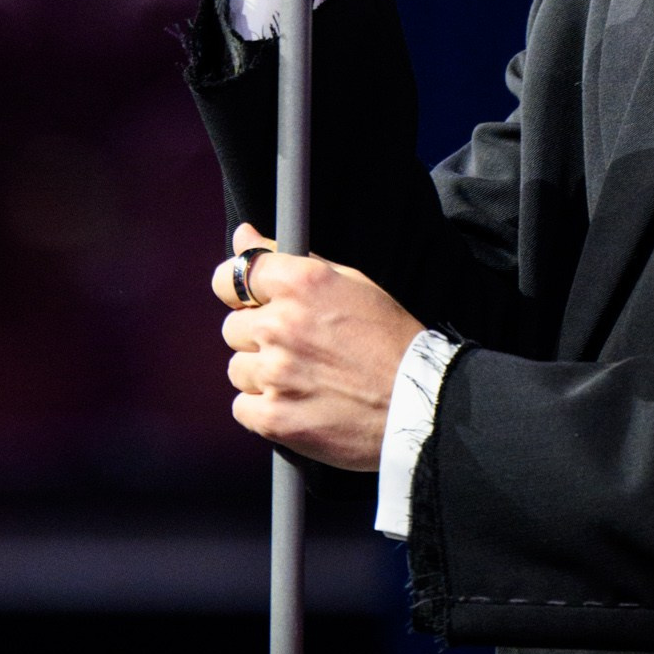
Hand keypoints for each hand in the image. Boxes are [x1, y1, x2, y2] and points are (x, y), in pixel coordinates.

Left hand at [213, 222, 421, 471]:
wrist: (420, 405)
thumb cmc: (390, 341)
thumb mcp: (350, 283)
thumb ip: (289, 258)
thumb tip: (243, 236)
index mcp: (301, 284)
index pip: (233, 276)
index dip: (238, 291)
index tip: (249, 302)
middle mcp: (281, 325)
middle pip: (233, 328)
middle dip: (258, 338)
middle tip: (298, 349)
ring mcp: (275, 374)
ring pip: (237, 369)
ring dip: (262, 375)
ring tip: (304, 380)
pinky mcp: (273, 418)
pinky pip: (242, 407)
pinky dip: (264, 409)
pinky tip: (298, 404)